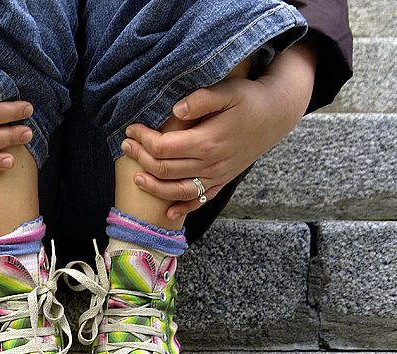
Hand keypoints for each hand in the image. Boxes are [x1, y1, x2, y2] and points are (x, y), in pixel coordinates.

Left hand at [121, 42, 316, 219]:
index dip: (143, 139)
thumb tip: (175, 109)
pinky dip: (183, 208)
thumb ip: (201, 99)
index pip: (163, 146)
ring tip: (136, 178)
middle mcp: (210, 163)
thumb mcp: (229, 91)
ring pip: (177, 190)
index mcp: (207, 141)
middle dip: (140, 158)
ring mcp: (216, 175)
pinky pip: (200, 200)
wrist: (277, 113)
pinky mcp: (222, 181)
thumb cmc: (250, 98)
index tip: (130, 129)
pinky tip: (168, 212)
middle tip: (125, 146)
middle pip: (165, 169)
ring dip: (153, 187)